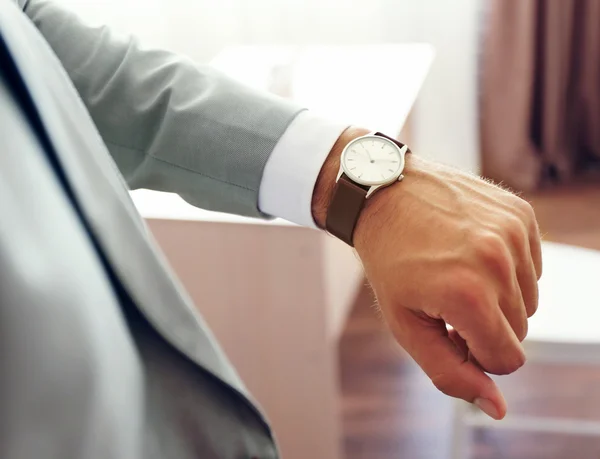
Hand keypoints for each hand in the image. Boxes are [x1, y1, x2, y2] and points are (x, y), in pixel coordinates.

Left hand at [312, 128, 541, 419]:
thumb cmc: (390, 262)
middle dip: (485, 326)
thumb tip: (497, 408)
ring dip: (499, 297)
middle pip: (520, 330)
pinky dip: (508, 268)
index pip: (508, 359)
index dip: (477, 354)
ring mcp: (512, 233)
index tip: (450, 332)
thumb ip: (451, 372)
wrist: (383, 194)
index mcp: (467, 295)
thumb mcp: (406, 325)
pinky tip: (472, 252)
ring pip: (529, 300)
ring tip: (458, 274)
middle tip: (448, 301)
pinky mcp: (520, 213)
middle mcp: (497, 262)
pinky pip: (532, 265)